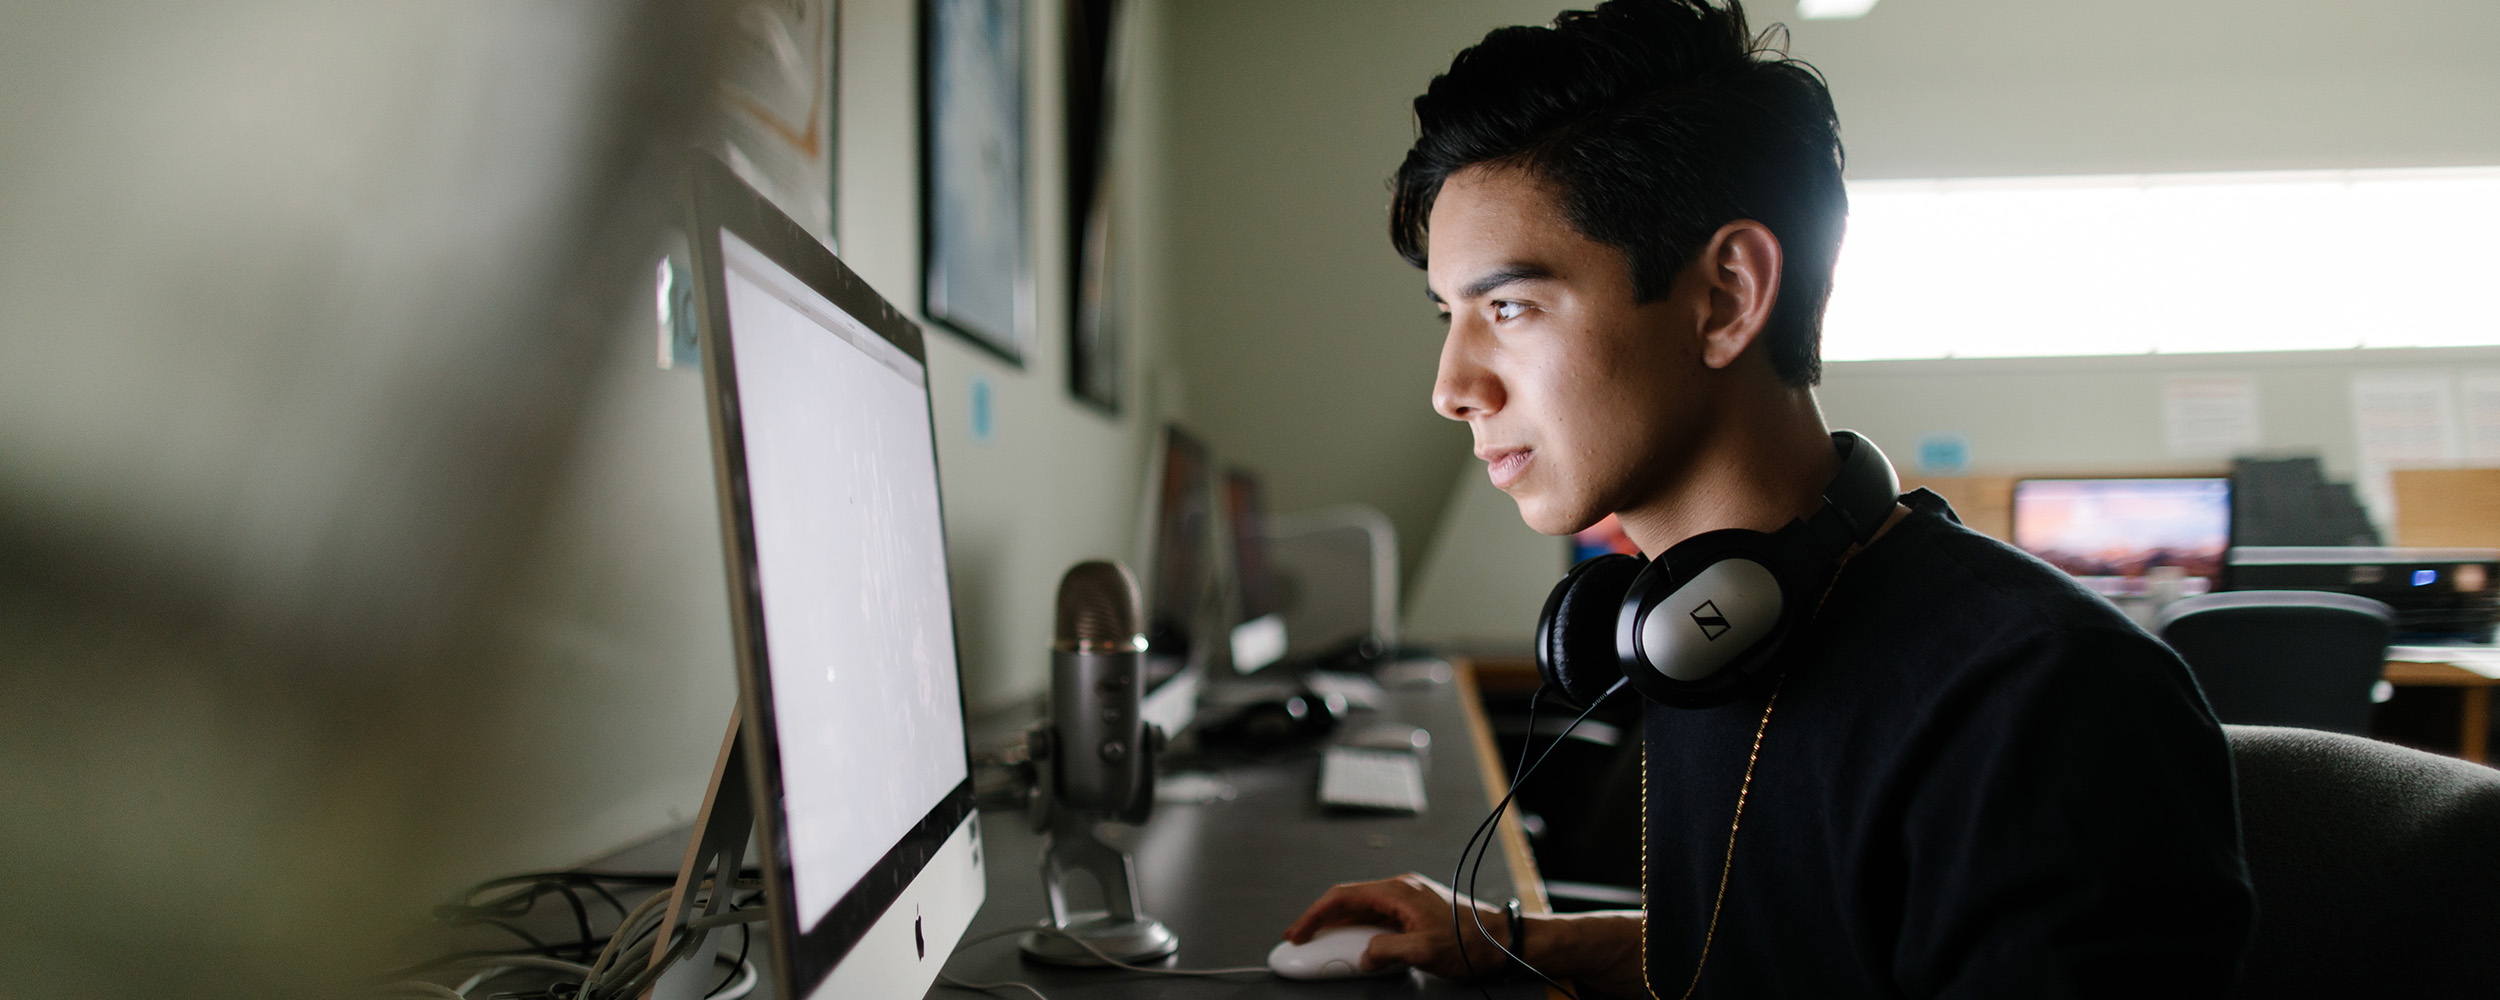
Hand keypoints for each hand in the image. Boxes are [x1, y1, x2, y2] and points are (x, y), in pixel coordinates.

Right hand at [1281, 872, 1513, 979]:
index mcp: (1397, 891)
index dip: (1314, 915)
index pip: (1343, 897)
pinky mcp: (1415, 912)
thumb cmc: (1471, 943)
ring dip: (1339, 927)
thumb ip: (1385, 951)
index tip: (1297, 932)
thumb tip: (1365, 955)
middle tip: (1301, 941)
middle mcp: (1400, 890)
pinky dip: (1359, 931)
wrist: (1503, 940)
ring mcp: (1407, 900)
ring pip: (1362, 911)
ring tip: (1322, 947)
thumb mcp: (1423, 951)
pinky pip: (1377, 918)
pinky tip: (1354, 947)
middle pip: (1348, 901)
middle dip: (1321, 921)